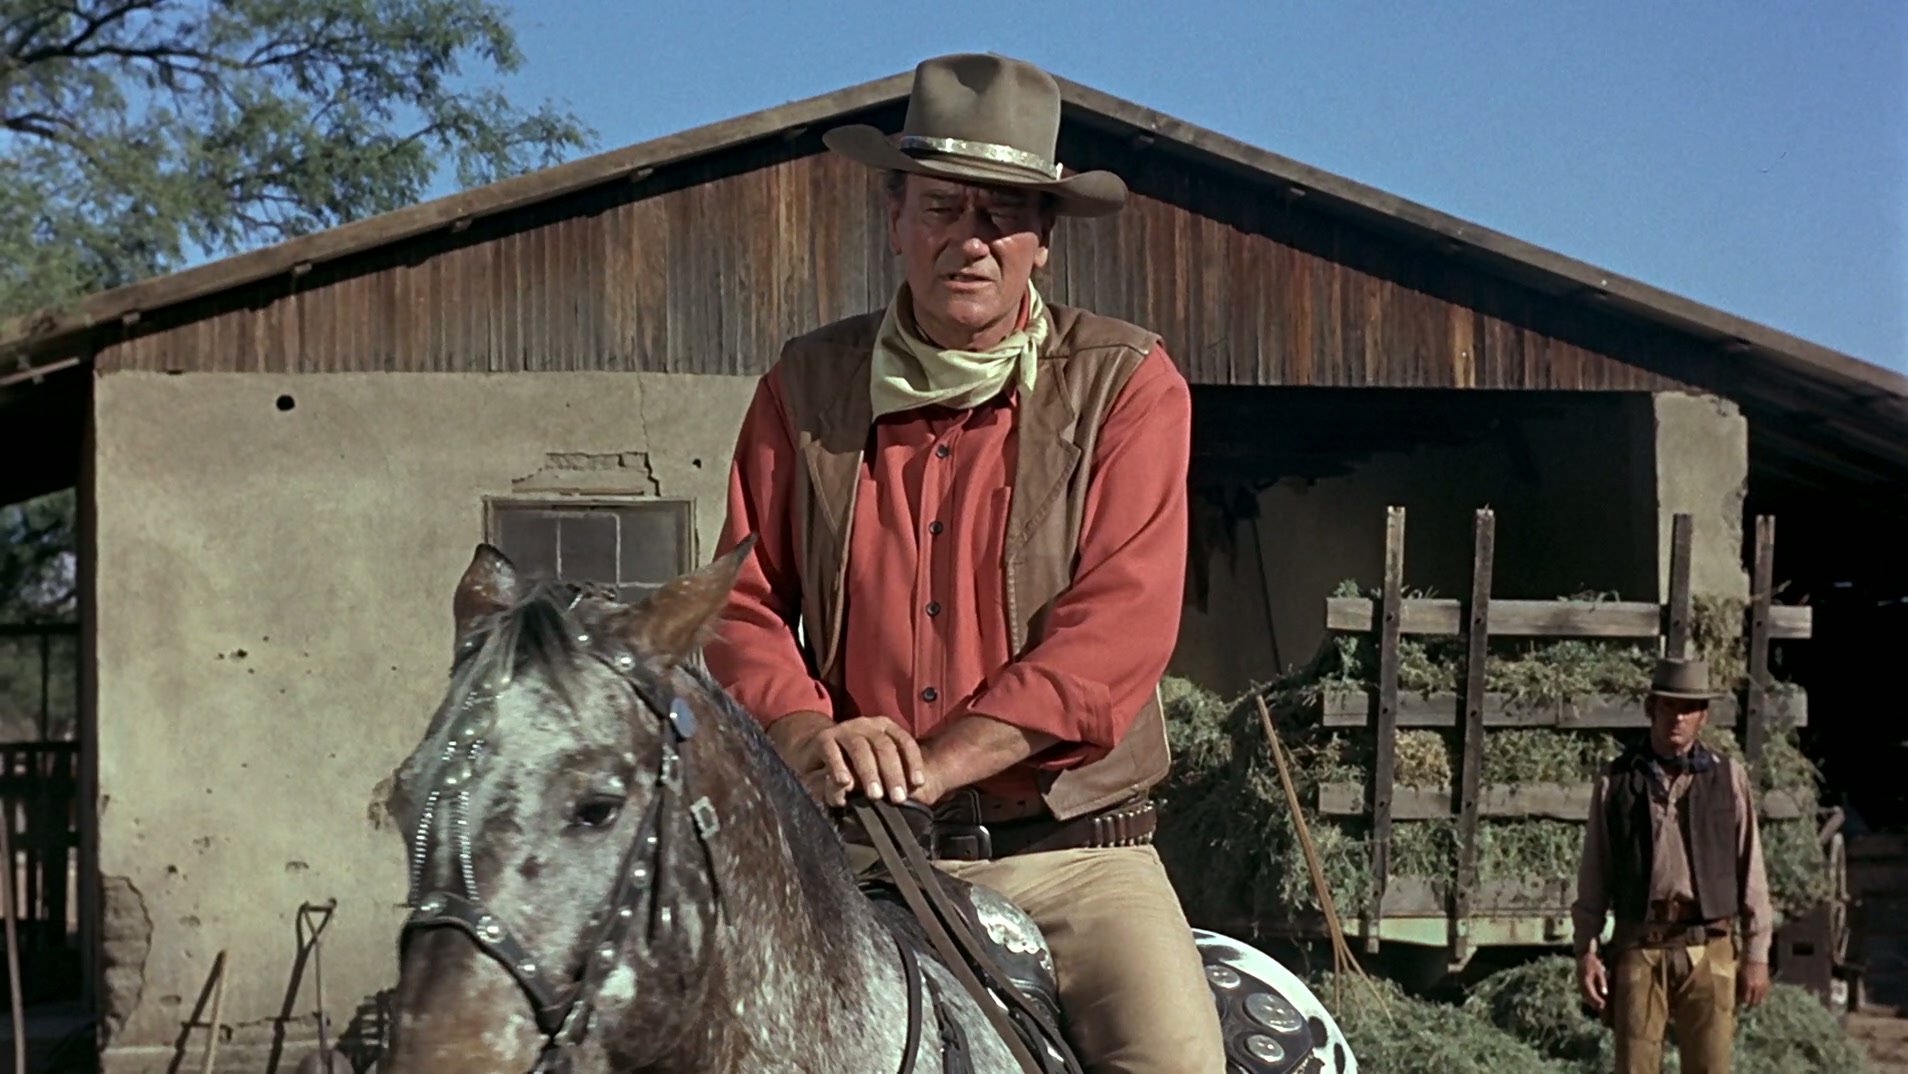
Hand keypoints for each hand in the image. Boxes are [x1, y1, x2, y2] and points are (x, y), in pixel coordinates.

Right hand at [789, 716, 926, 807]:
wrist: (814, 750)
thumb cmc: (852, 763)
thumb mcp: (874, 768)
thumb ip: (890, 776)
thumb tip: (914, 791)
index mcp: (884, 728)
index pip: (904, 741)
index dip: (913, 762)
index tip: (918, 784)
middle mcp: (866, 725)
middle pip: (884, 746)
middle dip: (893, 774)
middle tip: (897, 798)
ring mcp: (844, 730)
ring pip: (860, 748)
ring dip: (869, 772)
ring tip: (875, 795)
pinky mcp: (823, 738)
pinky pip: (832, 751)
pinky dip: (839, 767)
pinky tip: (845, 783)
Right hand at [1578, 952, 1607, 1010]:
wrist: (1584, 956)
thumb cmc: (1592, 962)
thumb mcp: (1599, 971)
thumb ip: (1601, 982)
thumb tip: (1604, 993)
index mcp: (1585, 981)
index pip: (1590, 994)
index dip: (1596, 1001)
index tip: (1603, 1006)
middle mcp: (1581, 984)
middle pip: (1587, 997)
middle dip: (1594, 1003)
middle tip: (1602, 1009)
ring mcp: (1580, 984)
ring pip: (1586, 996)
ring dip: (1592, 1001)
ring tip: (1600, 1007)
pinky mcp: (1581, 983)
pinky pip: (1586, 992)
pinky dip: (1591, 997)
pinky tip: (1596, 999)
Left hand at [1739, 960, 1769, 1007]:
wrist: (1755, 957)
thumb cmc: (1744, 964)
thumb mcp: (1739, 976)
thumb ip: (1740, 986)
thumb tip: (1739, 995)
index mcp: (1748, 985)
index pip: (1746, 999)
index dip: (1742, 1003)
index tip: (1739, 1004)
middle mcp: (1757, 988)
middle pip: (1754, 1002)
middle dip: (1750, 1004)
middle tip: (1745, 1005)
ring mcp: (1763, 986)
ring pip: (1760, 999)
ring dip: (1756, 1001)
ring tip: (1751, 1001)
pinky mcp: (1768, 984)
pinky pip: (1764, 994)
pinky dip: (1761, 996)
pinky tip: (1757, 995)